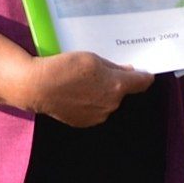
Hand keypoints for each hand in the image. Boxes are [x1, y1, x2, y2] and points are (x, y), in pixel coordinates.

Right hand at [19, 51, 153, 127]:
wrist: (37, 87)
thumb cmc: (66, 67)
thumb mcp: (93, 59)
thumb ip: (114, 67)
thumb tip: (129, 71)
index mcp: (116, 87)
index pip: (142, 82)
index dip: (145, 75)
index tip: (145, 72)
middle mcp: (111, 105)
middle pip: (122, 91)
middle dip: (116, 81)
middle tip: (99, 69)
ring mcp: (98, 116)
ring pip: (108, 101)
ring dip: (102, 92)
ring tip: (82, 81)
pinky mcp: (84, 123)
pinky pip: (95, 110)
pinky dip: (91, 101)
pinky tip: (76, 92)